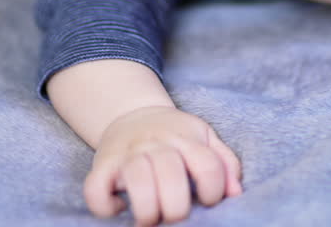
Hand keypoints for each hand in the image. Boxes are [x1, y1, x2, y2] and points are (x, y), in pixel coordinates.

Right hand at [85, 105, 242, 225]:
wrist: (132, 113)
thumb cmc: (174, 134)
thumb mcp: (204, 137)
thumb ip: (224, 162)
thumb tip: (235, 193)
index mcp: (185, 138)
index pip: (207, 165)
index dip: (213, 190)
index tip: (207, 200)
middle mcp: (156, 143)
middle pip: (170, 173)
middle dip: (177, 206)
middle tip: (177, 216)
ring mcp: (127, 153)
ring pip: (135, 178)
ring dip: (146, 208)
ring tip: (150, 219)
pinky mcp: (102, 165)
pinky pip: (95, 188)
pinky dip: (104, 205)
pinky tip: (119, 208)